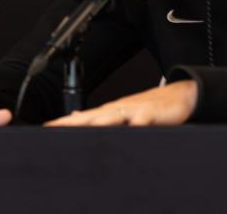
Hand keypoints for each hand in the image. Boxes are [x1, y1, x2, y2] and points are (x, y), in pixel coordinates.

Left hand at [44, 80, 197, 126]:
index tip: (46, 128)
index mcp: (110, 111)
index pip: (83, 117)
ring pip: (114, 116)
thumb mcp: (122, 113)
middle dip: (73, 123)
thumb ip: (99, 117)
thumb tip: (74, 118)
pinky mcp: (153, 114)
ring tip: (83, 128)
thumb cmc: (149, 108)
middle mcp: (119, 109)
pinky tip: (132, 130)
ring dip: (99, 122)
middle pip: (92, 116)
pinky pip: (144, 120)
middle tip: (55, 128)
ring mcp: (135, 110)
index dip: (64, 123)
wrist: (180, 95)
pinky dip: (137, 125)